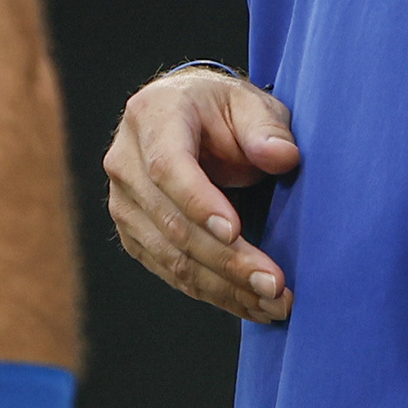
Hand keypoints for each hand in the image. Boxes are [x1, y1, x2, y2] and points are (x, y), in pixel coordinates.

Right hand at [104, 69, 300, 324]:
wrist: (188, 119)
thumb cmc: (222, 109)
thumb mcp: (251, 103)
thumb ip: (266, 128)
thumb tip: (283, 158)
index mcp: (152, 116)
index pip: (167, 167)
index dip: (198, 202)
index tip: (235, 231)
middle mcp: (125, 162)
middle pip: (171, 222)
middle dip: (226, 259)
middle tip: (273, 283)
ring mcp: (124, 204)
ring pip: (171, 257)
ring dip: (224, 287)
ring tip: (273, 302)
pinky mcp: (135, 235)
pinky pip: (171, 273)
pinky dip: (213, 293)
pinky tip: (251, 304)